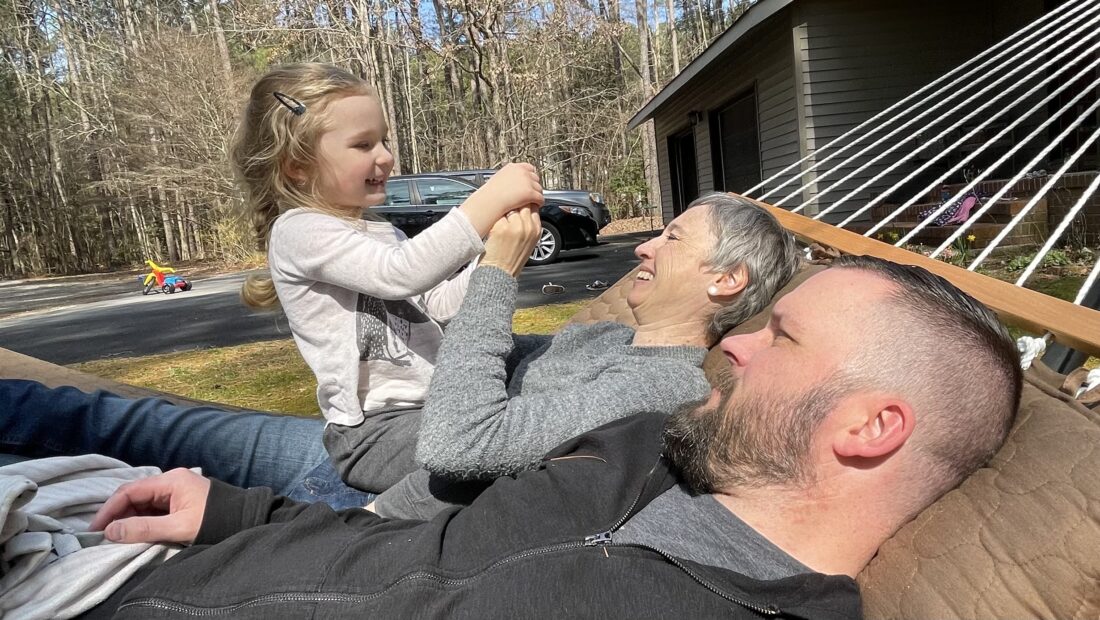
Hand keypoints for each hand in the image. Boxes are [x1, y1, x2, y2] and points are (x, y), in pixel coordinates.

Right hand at [89, 468, 210, 544]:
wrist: (246, 519)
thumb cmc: (216, 520)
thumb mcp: (179, 527)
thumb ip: (145, 528)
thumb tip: (111, 532)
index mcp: (171, 480)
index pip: (130, 491)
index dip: (109, 509)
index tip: (96, 529)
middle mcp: (171, 481)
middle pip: (134, 495)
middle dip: (116, 514)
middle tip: (101, 535)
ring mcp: (175, 491)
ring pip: (142, 502)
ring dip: (127, 518)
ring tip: (114, 537)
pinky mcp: (179, 501)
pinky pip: (153, 509)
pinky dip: (140, 520)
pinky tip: (132, 532)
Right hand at [459, 163, 543, 236]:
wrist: (490, 201)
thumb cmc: (490, 194)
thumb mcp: (499, 179)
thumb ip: (508, 177)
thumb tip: (512, 182)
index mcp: (513, 167)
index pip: (529, 168)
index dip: (530, 176)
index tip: (530, 182)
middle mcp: (522, 172)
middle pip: (535, 178)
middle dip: (534, 186)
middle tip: (532, 193)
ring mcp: (527, 182)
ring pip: (539, 188)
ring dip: (537, 194)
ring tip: (534, 200)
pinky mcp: (531, 193)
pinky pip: (540, 198)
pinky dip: (539, 202)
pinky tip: (537, 205)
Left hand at [482, 206, 540, 276]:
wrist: (499, 273)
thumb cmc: (511, 259)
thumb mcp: (528, 242)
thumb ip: (528, 225)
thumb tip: (522, 209)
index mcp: (537, 230)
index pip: (534, 207)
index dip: (525, 204)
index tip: (519, 204)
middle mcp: (528, 227)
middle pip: (523, 203)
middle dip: (515, 204)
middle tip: (506, 210)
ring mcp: (515, 226)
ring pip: (510, 207)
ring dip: (504, 209)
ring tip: (499, 218)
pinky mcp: (501, 227)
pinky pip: (498, 214)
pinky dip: (494, 217)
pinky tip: (492, 224)